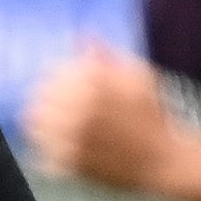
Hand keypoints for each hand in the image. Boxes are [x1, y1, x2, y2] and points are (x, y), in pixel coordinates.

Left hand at [28, 45, 184, 199]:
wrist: (165, 161)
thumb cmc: (153, 115)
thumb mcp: (138, 76)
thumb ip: (107, 55)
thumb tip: (81, 34)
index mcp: (95, 84)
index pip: (51, 74)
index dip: (53, 79)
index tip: (60, 86)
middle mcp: (81, 110)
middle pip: (38, 99)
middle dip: (44, 101)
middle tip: (53, 108)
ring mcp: (75, 140)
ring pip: (36, 127)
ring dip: (40, 125)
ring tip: (53, 128)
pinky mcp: (74, 167)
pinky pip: (44, 154)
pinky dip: (46, 151)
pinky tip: (59, 149)